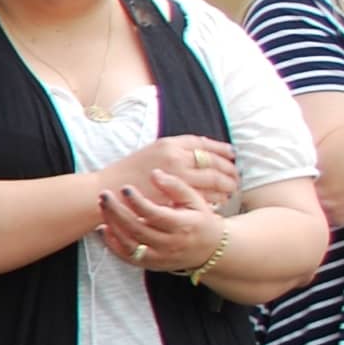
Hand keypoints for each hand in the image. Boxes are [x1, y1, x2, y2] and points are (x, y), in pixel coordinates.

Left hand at [96, 168, 225, 271]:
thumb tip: (154, 173)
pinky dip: (113, 244)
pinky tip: (104, 228)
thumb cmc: (199, 218)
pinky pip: (127, 257)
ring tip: (103, 206)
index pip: (155, 215)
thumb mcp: (194, 200)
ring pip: (130, 245)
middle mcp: (170, 244)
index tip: (125, 188)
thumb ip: (175, 186)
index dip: (138, 202)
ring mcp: (160, 257)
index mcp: (183, 226)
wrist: (210, 249)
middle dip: (117, 212)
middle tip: (104, 195)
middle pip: (138, 230)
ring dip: (112, 226)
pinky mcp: (151, 264)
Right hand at [104, 135, 236, 209]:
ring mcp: (177, 177)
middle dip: (229, 169)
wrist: (107, 192)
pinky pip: (206, 197)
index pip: (203, 143)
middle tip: (236, 176)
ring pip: (214, 180)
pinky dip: (216, 199)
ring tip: (231, 190)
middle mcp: (175, 157)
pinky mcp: (177, 196)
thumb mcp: (150, 153)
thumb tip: (198, 154)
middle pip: (213, 162)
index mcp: (168, 144)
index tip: (231, 154)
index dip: (221, 149)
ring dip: (226, 186)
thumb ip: (173, 151)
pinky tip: (219, 201)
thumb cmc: (126, 174)